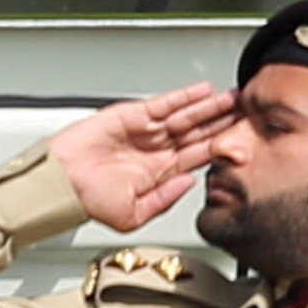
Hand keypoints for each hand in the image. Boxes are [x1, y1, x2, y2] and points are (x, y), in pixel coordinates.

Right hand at [50, 86, 233, 232]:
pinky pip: (163, 104)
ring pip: (185, 116)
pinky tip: (203, 92)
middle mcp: (156, 150)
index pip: (198, 157)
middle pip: (197, 132)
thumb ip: (165, 199)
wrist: (61, 184)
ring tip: (232, 98)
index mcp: (159, 173)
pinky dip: (183, 97)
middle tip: (247, 111)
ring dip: (209, 107)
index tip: (243, 141)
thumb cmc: (88, 201)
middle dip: (221, 122)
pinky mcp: (132, 115)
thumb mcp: (133, 215)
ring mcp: (146, 132)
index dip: (220, 147)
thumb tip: (191, 183)